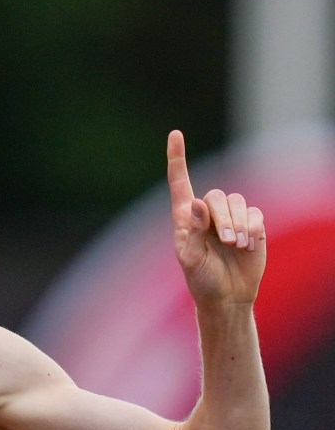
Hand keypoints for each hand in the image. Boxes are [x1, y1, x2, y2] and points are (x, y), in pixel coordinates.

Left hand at [168, 130, 265, 306]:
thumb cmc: (201, 279)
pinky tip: (249, 246)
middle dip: (224, 219)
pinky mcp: (251, 224)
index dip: (177, 158)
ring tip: (237, 246)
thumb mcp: (190, 259)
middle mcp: (207, 212)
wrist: (228, 296)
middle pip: (217, 195)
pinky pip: (255, 213)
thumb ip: (191, 232)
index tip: (175, 134)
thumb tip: (197, 202)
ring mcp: (230, 217)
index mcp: (185, 217)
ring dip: (239, 224)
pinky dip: (253, 228)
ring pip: (238, 202)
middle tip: (227, 242)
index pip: (180, 181)